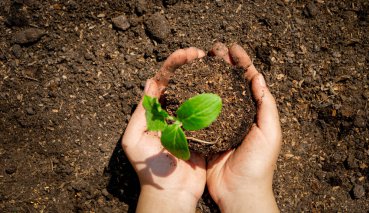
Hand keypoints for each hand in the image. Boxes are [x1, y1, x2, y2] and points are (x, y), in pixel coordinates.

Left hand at [122, 47, 206, 212]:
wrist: (170, 193)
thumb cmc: (149, 168)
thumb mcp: (135, 139)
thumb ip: (141, 112)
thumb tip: (149, 82)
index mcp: (155, 111)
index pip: (164, 80)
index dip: (174, 64)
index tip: (188, 54)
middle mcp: (172, 113)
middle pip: (182, 81)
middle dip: (191, 64)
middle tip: (203, 53)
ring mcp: (189, 121)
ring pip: (197, 92)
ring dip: (204, 76)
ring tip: (214, 63)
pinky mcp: (203, 132)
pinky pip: (209, 111)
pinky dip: (215, 97)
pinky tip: (223, 87)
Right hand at [206, 43, 281, 212]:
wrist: (239, 192)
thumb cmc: (259, 164)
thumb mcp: (270, 134)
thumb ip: (266, 106)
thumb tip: (258, 76)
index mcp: (254, 112)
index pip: (248, 81)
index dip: (242, 62)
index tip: (232, 48)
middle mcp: (237, 114)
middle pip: (229, 83)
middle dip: (222, 64)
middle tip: (213, 49)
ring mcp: (220, 122)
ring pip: (213, 93)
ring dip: (207, 76)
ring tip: (200, 60)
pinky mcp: (206, 133)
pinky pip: (199, 111)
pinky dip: (194, 97)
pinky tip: (188, 85)